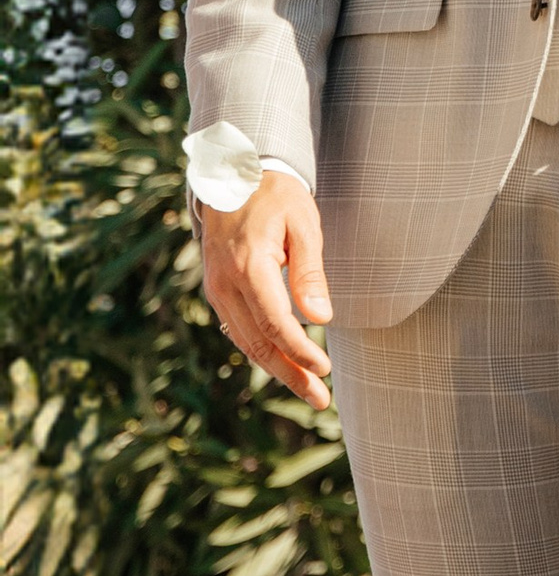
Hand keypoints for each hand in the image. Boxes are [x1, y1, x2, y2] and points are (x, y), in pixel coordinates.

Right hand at [197, 169, 333, 407]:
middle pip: (259, 341)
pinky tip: (283, 366)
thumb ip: (310, 272)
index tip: (324, 369)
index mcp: (248, 265)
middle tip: (321, 400)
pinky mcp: (218, 290)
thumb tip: (322, 318)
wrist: (233, 175)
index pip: (274, 322)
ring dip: (277, 369)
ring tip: (310, 392)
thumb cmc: (277, 196)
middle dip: (291, 374)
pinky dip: (261, 351)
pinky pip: (238, 329)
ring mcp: (217, 288)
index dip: (299, 351)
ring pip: (246, 341)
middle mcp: (225, 283)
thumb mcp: (303, 224)